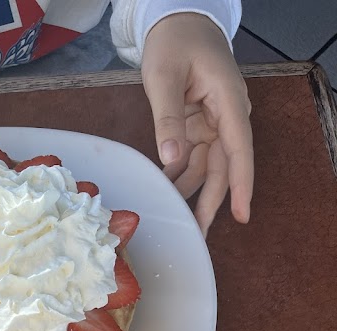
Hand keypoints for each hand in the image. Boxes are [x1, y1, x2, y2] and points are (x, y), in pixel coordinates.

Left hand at [141, 13, 252, 234]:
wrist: (178, 22)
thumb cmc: (174, 42)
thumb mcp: (164, 78)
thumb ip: (167, 119)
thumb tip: (172, 159)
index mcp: (228, 101)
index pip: (238, 149)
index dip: (240, 184)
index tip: (241, 213)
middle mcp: (226, 116)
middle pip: (222, 167)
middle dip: (212, 201)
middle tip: (199, 234)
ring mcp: (213, 123)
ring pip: (206, 167)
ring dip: (189, 192)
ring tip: (175, 219)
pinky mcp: (198, 126)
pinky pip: (191, 158)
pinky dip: (178, 175)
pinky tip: (164, 192)